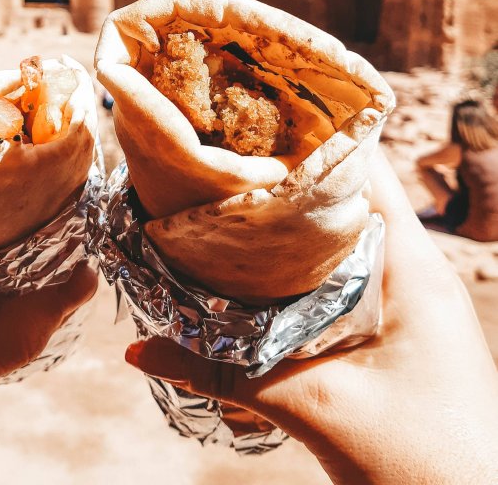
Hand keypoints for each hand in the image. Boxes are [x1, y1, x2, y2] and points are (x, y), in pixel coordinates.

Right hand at [126, 149, 497, 484]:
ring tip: (222, 201)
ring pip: (340, 236)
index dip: (308, 132)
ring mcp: (408, 300)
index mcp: (414, 267)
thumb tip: (139, 350)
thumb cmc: (425, 468)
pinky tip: (252, 271)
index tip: (247, 114)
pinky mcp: (395, 329)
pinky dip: (298, 265)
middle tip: (217, 155)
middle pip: (346, 194)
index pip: (364, 166)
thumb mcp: (318, 410)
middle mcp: (415, 270)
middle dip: (284, 174)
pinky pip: (341, 275)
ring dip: (288, 222)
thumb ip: (225, 375)